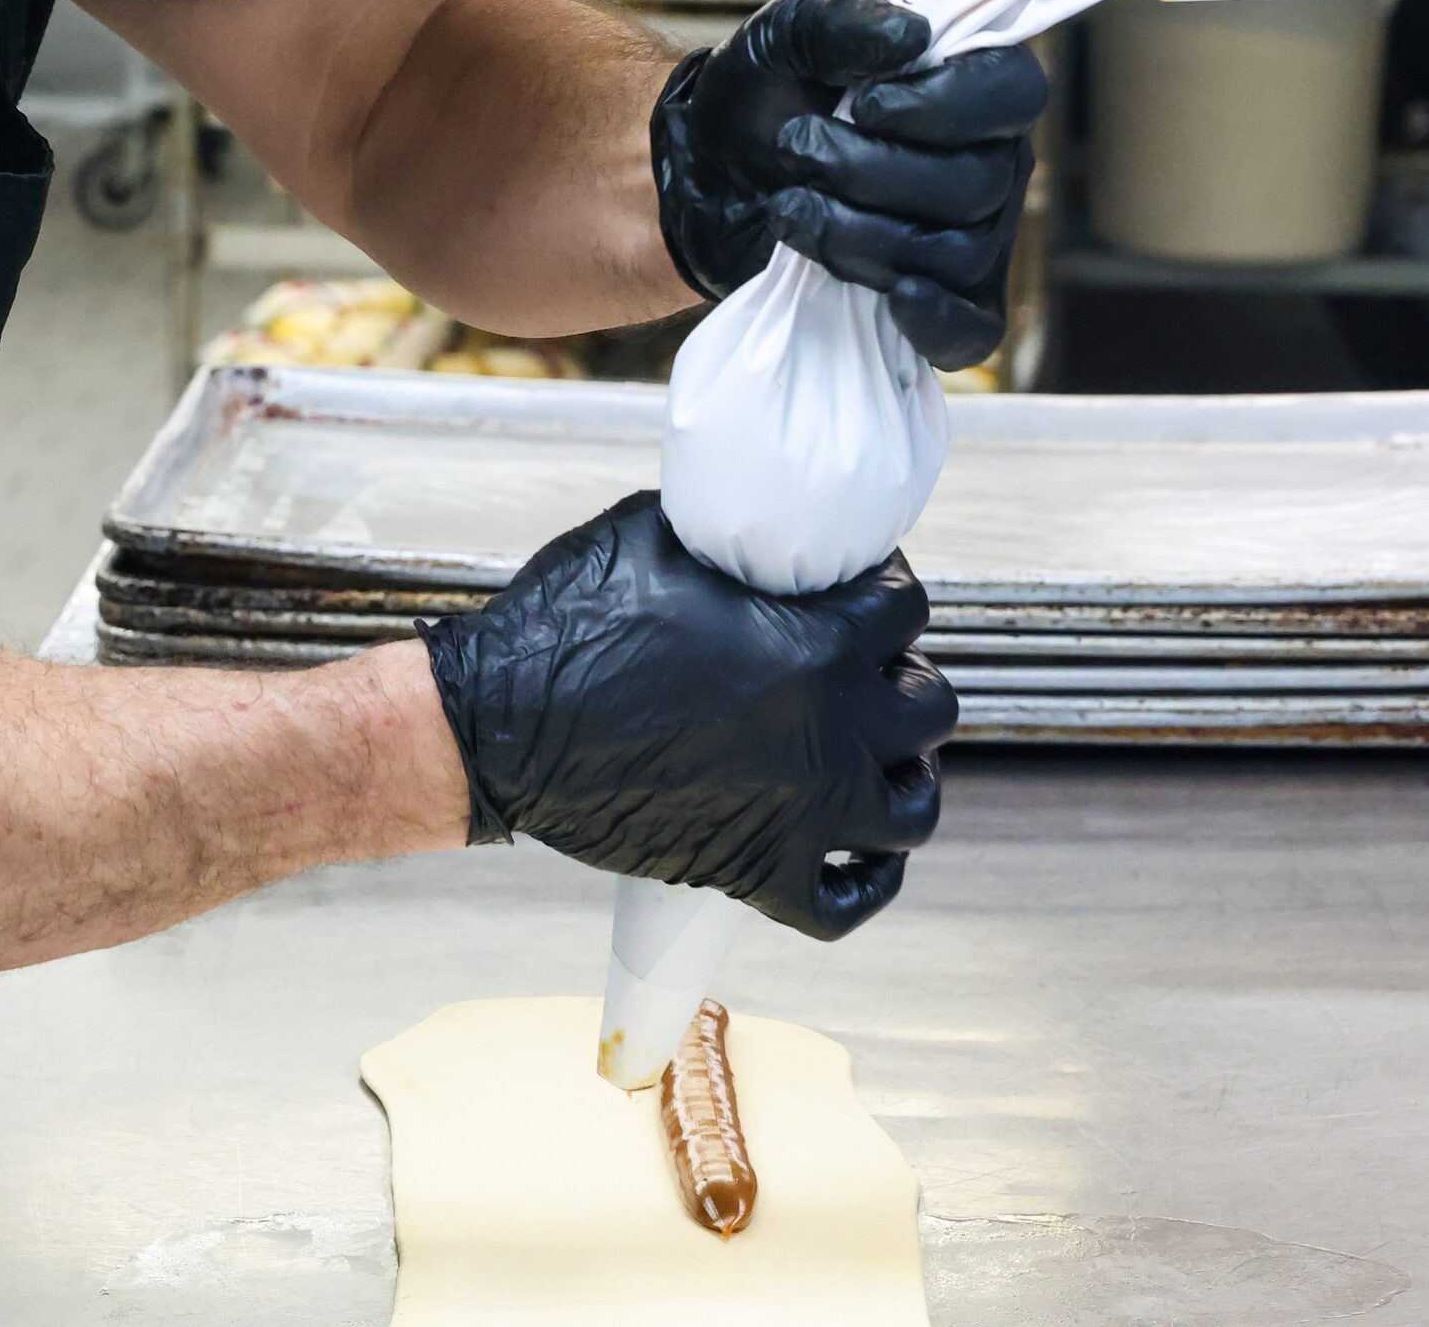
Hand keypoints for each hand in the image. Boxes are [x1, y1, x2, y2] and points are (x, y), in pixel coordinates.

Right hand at [419, 492, 954, 940]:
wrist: (497, 727)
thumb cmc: (562, 629)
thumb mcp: (650, 536)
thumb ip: (728, 531)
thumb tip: (751, 522)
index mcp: (814, 644)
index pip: (907, 608)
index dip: (891, 592)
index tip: (869, 594)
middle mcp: (825, 730)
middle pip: (931, 708)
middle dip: (906, 682)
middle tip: (873, 673)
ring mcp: (800, 811)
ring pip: (912, 813)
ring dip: (906, 781)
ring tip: (883, 762)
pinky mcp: (755, 870)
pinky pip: (844, 905)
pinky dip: (864, 885)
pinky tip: (860, 856)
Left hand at [651, 0, 1047, 368]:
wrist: (702, 176)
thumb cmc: (760, 96)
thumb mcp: (789, 35)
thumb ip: (847, 22)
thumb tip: (914, 37)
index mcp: (969, 92)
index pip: (1014, 93)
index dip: (949, 105)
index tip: (871, 105)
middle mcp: (987, 166)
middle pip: (976, 182)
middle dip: (871, 171)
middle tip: (797, 149)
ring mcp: (970, 241)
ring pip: (956, 252)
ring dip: (858, 233)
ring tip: (790, 209)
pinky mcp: (936, 304)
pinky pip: (972, 328)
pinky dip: (936, 318)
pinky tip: (894, 296)